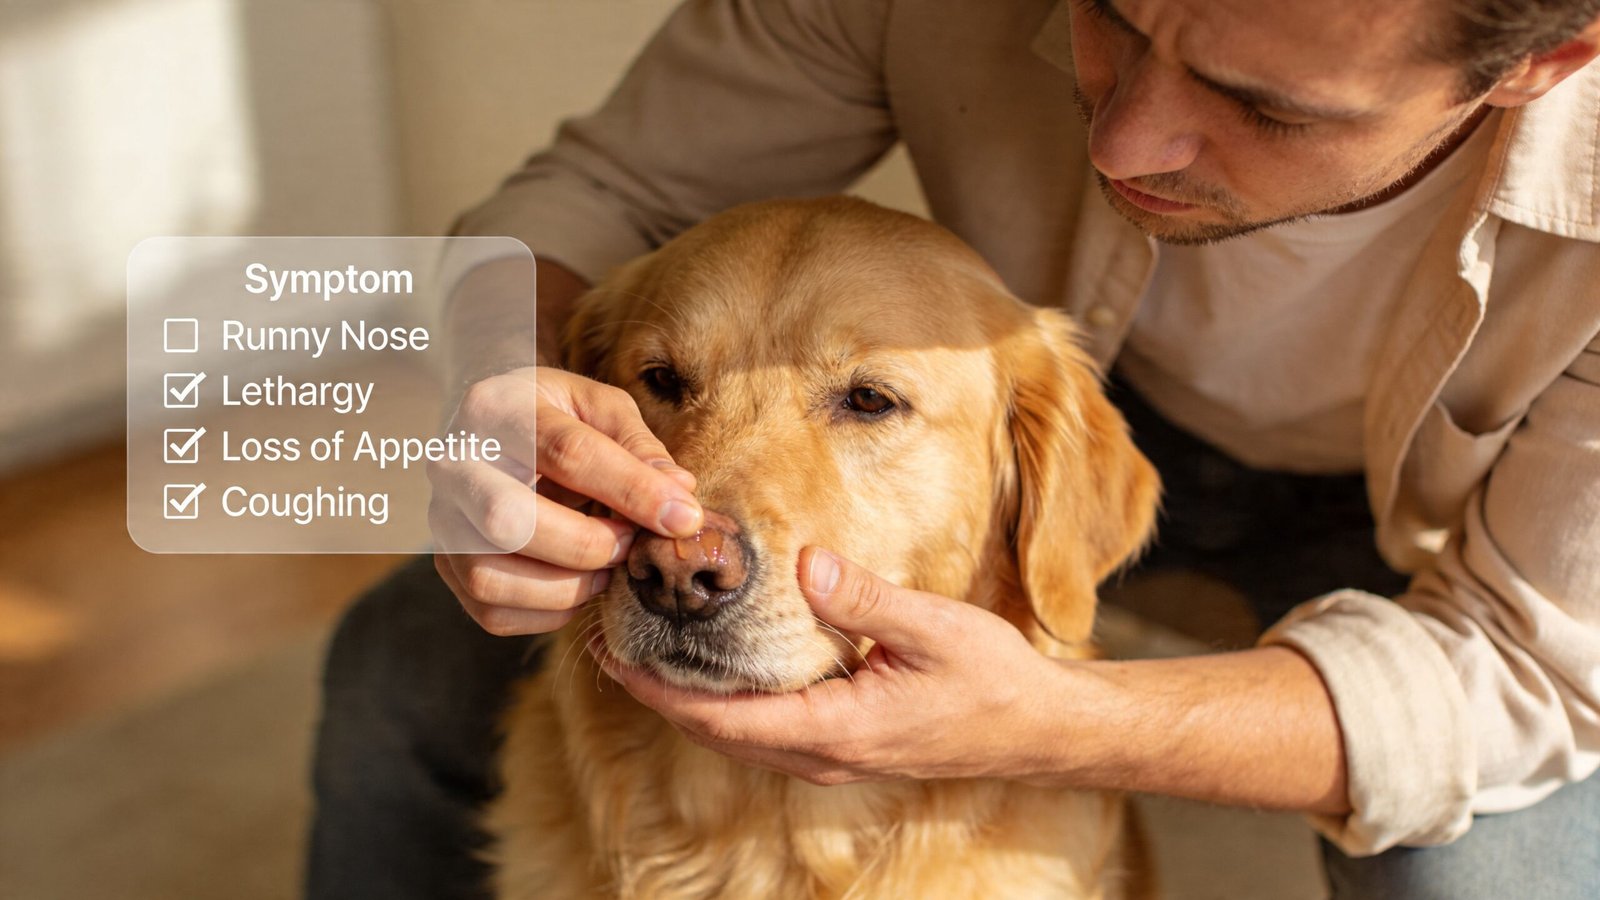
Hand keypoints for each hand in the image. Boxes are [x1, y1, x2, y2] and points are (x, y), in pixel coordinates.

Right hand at [430, 366, 703, 635]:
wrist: (491, 429)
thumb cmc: (555, 417)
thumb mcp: (599, 408)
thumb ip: (639, 446)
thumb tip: (679, 494)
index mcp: (497, 407)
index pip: (568, 453)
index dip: (633, 490)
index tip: (684, 518)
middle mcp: (453, 463)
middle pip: (509, 521)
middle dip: (586, 545)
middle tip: (629, 545)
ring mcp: (442, 518)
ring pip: (491, 577)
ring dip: (566, 587)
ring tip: (606, 569)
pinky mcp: (446, 564)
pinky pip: (493, 611)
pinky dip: (548, 612)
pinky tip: (577, 585)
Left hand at [591, 547, 1066, 784]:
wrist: (1036, 729)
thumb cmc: (992, 681)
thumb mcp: (936, 629)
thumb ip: (868, 599)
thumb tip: (806, 565)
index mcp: (836, 729)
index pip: (724, 719)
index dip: (661, 691)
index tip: (613, 657)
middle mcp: (822, 753)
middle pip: (716, 733)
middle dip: (657, 693)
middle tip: (608, 644)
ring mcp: (831, 755)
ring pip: (737, 736)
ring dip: (687, 700)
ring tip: (645, 653)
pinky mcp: (841, 746)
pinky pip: (764, 731)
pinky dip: (725, 704)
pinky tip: (713, 669)